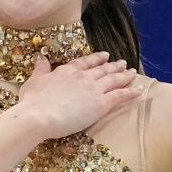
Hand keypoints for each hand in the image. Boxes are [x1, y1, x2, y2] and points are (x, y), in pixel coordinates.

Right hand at [17, 50, 141, 138]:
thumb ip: (40, 69)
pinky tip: (139, 90)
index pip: (86, 62)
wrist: (39, 116)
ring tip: (132, 73)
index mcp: (67, 70)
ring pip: (114, 80)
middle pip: (103, 69)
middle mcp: (83, 76)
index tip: (105, 56)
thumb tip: (40, 57)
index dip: (97, 59)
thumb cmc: (32, 102)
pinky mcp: (101, 103)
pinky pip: (120, 95)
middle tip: (123, 64)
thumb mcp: (33, 81)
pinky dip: (130, 92)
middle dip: (114, 66)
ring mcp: (94, 89)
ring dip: (124, 76)